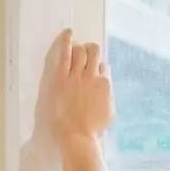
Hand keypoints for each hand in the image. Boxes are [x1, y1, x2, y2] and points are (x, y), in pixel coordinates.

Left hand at [43, 28, 114, 144]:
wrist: (76, 137)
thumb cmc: (91, 132)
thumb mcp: (108, 115)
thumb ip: (108, 98)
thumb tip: (107, 88)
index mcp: (105, 86)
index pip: (104, 68)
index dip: (98, 69)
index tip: (94, 72)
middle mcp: (93, 77)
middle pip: (95, 53)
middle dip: (91, 52)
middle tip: (85, 56)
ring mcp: (77, 76)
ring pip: (82, 50)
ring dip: (80, 48)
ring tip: (75, 50)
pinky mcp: (61, 77)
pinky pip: (65, 52)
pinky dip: (66, 39)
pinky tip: (68, 32)